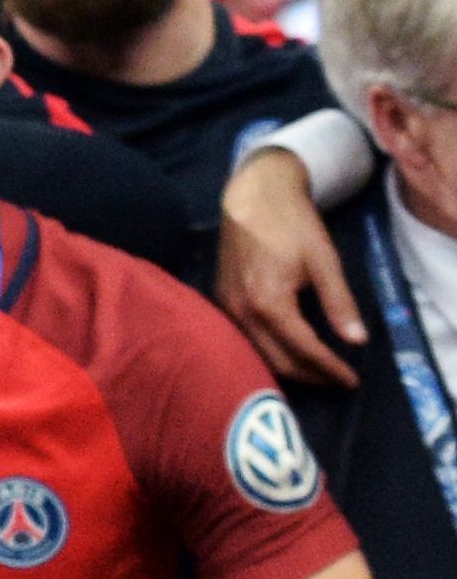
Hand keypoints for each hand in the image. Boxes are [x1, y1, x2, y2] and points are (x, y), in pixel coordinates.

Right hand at [218, 149, 364, 392]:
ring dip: (289, 367)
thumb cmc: (292, 225)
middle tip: (336, 381)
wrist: (252, 197)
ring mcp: (227, 308)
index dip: (329, 368)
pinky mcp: (222, 301)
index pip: (303, 349)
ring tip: (317, 371)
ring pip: (258, 353)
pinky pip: (245, 338)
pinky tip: (288, 350)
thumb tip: (356, 340)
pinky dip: (269, 352)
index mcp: (269, 302)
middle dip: (310, 375)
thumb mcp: (324, 261)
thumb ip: (339, 303)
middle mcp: (242, 312)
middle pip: (277, 360)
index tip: (351, 381)